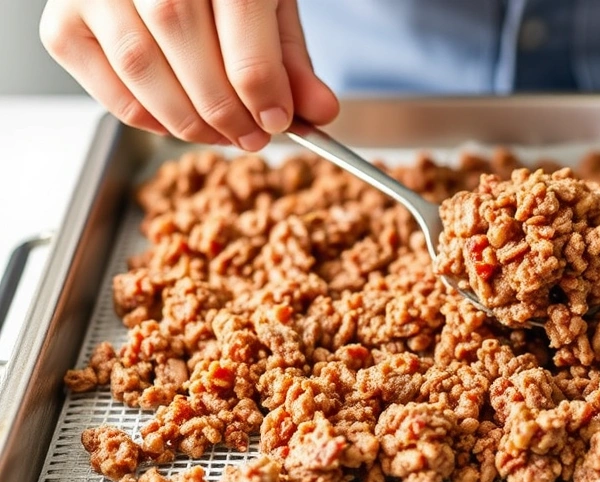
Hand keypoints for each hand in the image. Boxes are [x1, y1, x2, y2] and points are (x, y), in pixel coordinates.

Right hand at [40, 0, 339, 150]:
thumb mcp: (266, 4)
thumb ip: (289, 59)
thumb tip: (320, 114)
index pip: (236, 12)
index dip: (259, 80)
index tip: (279, 120)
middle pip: (183, 37)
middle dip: (225, 106)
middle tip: (253, 136)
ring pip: (140, 66)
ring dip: (189, 119)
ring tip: (223, 134)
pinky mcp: (64, 22)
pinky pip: (110, 89)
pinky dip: (151, 119)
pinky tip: (181, 121)